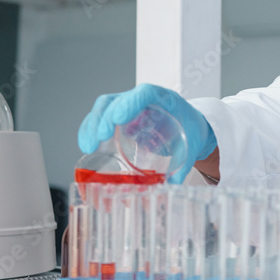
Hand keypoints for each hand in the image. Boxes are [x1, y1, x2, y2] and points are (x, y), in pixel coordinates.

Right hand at [77, 83, 216, 183]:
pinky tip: (87, 144)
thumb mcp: (192, 145)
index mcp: (165, 99)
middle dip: (105, 117)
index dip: (131, 103)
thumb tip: (172, 186)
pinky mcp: (120, 114)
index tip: (119, 119)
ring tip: (88, 145)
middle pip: (118, 100)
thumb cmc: (191, 129)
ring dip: (93, 124)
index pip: (146, 93)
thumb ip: (184, 165)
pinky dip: (91, 129)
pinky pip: (101, 116)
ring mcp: (129, 104)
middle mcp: (143, 98)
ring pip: (105, 107)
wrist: (190, 124)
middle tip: (100, 137)